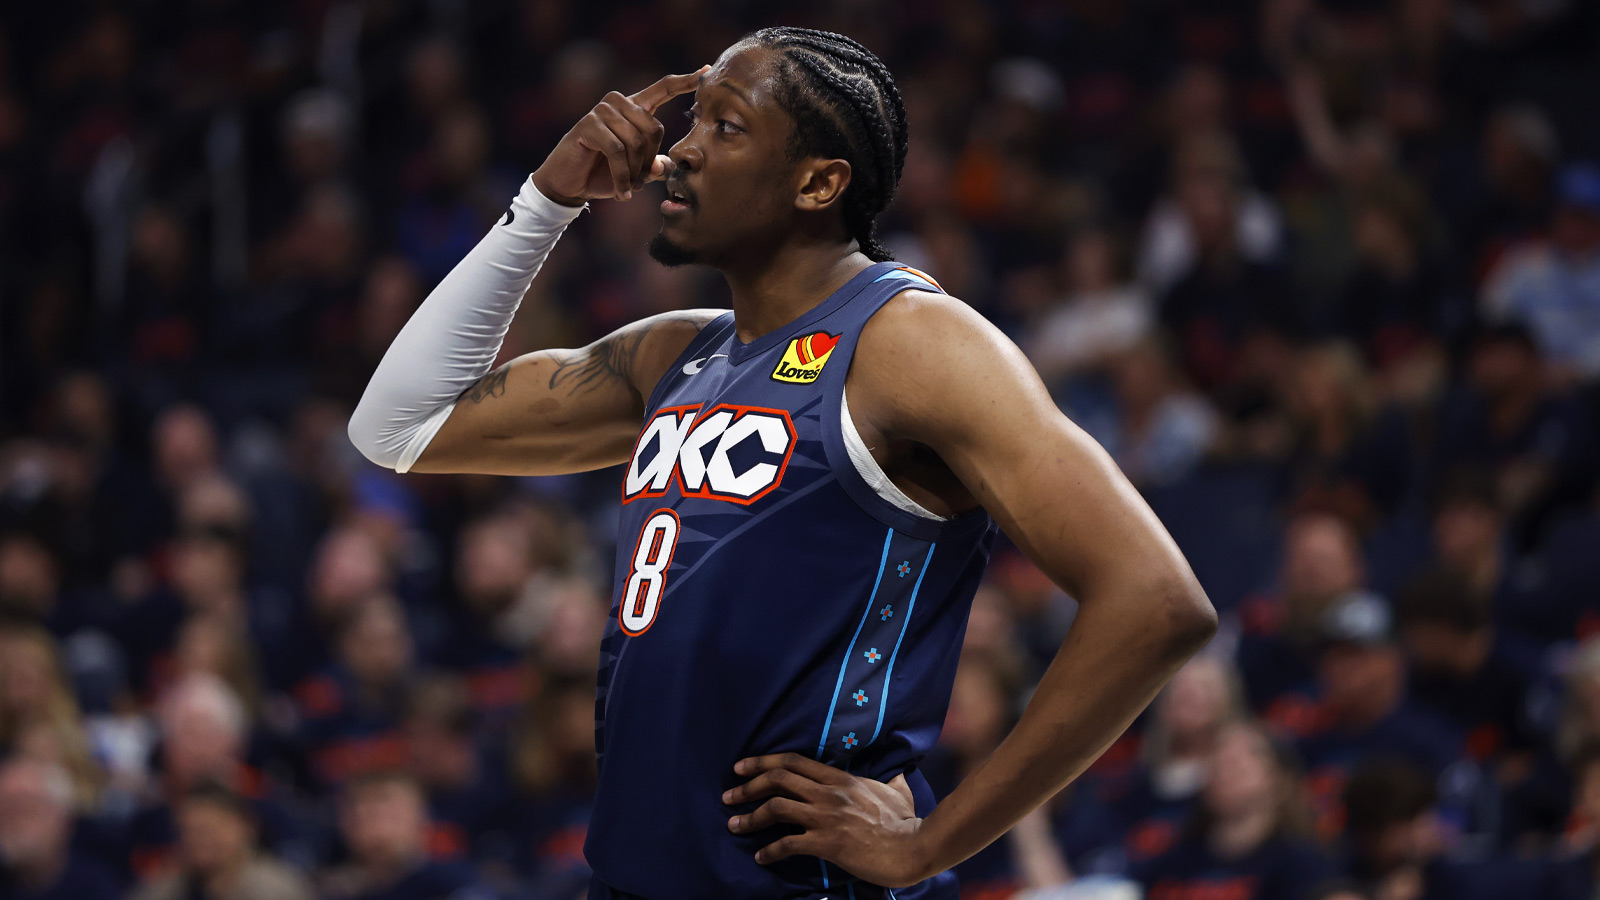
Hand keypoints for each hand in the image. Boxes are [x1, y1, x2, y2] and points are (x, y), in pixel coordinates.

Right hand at [531, 67, 707, 206]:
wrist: (568, 183)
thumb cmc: (603, 174)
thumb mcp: (635, 171)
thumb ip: (655, 165)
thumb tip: (665, 166)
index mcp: (634, 108)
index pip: (663, 88)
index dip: (686, 81)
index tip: (708, 71)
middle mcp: (619, 103)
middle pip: (654, 129)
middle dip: (649, 162)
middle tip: (641, 184)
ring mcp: (603, 110)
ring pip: (636, 142)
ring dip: (634, 172)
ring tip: (630, 188)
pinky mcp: (589, 123)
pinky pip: (617, 151)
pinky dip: (622, 176)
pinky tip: (621, 192)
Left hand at [723, 753, 931, 888]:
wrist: (912, 848)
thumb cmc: (905, 821)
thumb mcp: (896, 790)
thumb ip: (888, 779)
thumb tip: (895, 773)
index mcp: (840, 778)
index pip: (793, 761)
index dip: (763, 761)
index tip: (741, 766)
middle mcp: (829, 793)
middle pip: (778, 779)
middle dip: (747, 786)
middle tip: (728, 795)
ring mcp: (827, 817)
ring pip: (777, 808)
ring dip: (750, 817)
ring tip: (733, 826)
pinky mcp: (827, 843)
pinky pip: (788, 844)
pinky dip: (770, 850)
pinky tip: (760, 857)